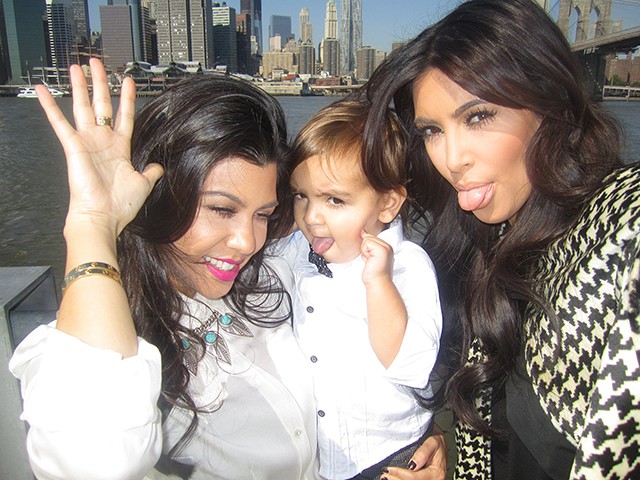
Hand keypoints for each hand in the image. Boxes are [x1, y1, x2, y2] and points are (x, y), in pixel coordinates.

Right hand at [37, 58, 162, 236]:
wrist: (103, 216)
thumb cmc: (119, 205)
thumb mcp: (143, 183)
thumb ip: (151, 172)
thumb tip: (159, 166)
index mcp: (119, 148)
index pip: (124, 116)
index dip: (127, 98)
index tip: (128, 81)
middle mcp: (102, 142)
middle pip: (101, 104)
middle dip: (100, 83)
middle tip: (97, 64)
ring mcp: (87, 142)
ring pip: (82, 106)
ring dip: (80, 86)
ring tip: (77, 67)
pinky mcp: (73, 146)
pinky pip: (59, 122)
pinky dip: (49, 106)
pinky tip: (42, 90)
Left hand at [360, 230, 393, 284]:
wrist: (378, 283)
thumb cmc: (374, 274)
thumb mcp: (370, 256)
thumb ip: (368, 245)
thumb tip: (362, 232)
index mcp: (386, 247)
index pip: (370, 238)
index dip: (366, 249)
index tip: (371, 259)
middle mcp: (388, 246)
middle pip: (368, 237)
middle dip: (365, 249)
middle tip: (371, 261)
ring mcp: (386, 247)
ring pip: (367, 239)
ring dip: (365, 252)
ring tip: (371, 261)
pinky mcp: (382, 249)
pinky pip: (366, 243)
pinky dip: (365, 253)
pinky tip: (370, 261)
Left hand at [382, 427, 446, 479]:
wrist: (440, 444)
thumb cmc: (436, 442)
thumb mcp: (433, 442)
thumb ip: (423, 452)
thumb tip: (413, 464)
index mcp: (436, 473)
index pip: (416, 477)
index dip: (401, 474)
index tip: (390, 469)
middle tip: (384, 475)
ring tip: (386, 478)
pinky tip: (394, 479)